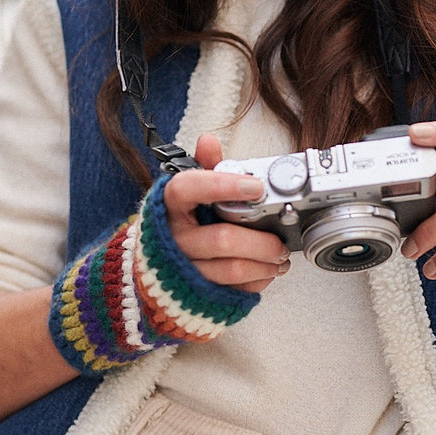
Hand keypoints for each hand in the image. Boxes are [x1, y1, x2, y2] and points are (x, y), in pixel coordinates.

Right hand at [163, 133, 289, 293]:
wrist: (155, 267)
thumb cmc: (180, 224)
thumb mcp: (189, 195)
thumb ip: (204, 168)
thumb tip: (208, 140)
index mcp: (169, 205)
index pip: (188, 188)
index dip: (223, 186)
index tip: (256, 186)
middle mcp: (172, 238)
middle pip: (222, 239)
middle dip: (261, 241)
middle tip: (280, 240)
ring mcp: (183, 269)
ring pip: (231, 270)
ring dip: (264, 265)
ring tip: (280, 257)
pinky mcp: (196, 293)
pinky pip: (233, 291)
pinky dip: (256, 282)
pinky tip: (265, 272)